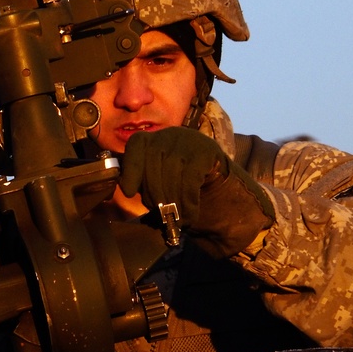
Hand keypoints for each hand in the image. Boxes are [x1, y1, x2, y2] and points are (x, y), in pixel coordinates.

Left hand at [120, 127, 274, 257]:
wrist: (229, 201)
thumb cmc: (188, 194)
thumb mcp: (161, 187)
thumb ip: (144, 184)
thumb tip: (122, 189)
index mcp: (156, 140)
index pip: (137, 146)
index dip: (131, 168)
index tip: (129, 192)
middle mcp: (171, 134)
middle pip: (153, 161)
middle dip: (154, 192)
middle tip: (162, 213)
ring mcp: (191, 139)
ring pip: (171, 169)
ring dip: (172, 199)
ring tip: (177, 217)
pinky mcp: (208, 150)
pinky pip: (190, 176)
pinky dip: (187, 199)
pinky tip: (190, 213)